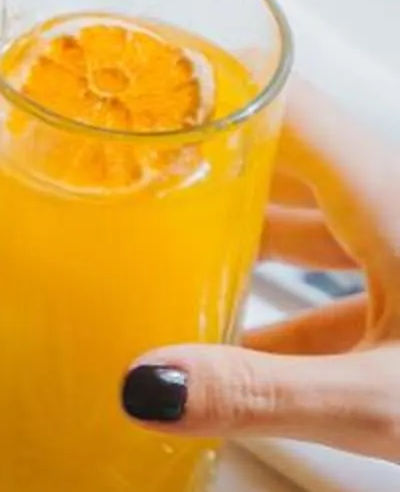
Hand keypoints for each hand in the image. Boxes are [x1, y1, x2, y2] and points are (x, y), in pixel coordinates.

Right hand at [123, 83, 399, 459]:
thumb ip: (260, 394)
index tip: (132, 98)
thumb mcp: (377, 401)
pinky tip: (234, 352)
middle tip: (118, 182)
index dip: (208, 90)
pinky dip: (281, 306)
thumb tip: (143, 384)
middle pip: (286, 164)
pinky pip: (340, 286)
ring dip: (240, 241)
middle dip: (203, 172)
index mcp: (392, 196)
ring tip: (156, 260)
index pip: (285, 107)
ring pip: (314, 226)